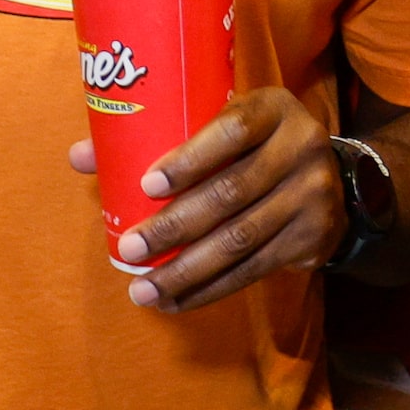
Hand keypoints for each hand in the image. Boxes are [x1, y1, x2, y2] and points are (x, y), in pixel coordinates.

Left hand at [67, 88, 343, 310]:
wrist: (329, 174)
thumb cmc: (250, 144)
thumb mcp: (218, 122)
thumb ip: (154, 133)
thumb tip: (81, 157)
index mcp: (272, 108)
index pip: (232, 130)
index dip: (190, 159)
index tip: (146, 184)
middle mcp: (301, 147)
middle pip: (231, 192)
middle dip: (175, 226)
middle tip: (131, 248)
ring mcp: (313, 194)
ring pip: (241, 240)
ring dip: (186, 270)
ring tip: (143, 289)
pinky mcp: (314, 237)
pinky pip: (254, 269)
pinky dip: (210, 289)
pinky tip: (175, 300)